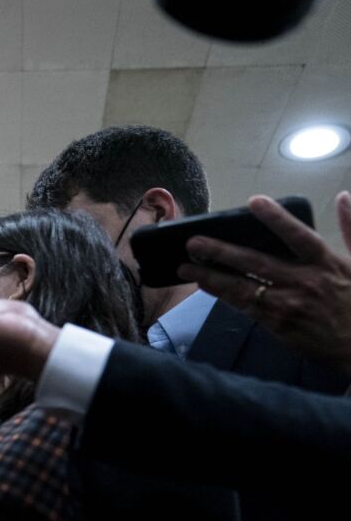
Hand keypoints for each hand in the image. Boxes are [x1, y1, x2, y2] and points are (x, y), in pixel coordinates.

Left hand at [178, 192, 350, 374]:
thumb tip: (343, 196)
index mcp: (326, 263)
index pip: (299, 236)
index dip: (277, 218)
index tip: (254, 202)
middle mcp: (305, 282)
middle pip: (257, 262)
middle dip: (222, 251)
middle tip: (193, 242)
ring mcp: (289, 304)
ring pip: (243, 287)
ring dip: (212, 277)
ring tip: (185, 268)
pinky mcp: (279, 324)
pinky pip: (245, 306)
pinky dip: (224, 296)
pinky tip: (205, 286)